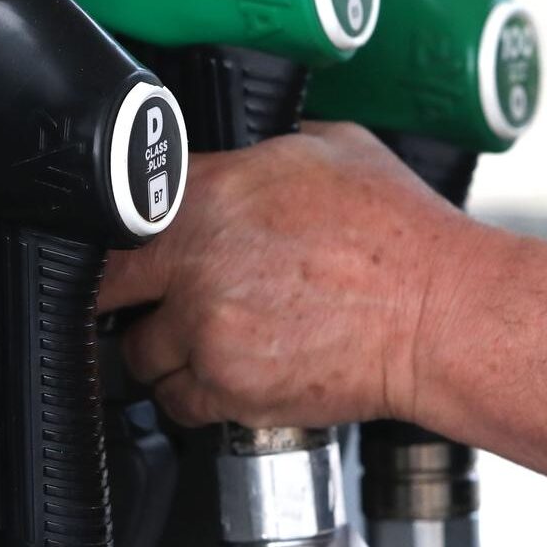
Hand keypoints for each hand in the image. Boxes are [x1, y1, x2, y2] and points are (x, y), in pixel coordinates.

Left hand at [99, 121, 478, 427]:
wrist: (442, 314)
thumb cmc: (399, 232)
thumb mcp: (326, 146)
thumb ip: (255, 150)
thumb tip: (231, 150)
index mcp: (207, 193)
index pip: (113, 217)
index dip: (114, 235)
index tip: (124, 247)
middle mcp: (196, 264)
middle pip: (104, 291)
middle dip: (120, 296)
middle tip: (145, 297)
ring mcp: (208, 331)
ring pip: (137, 353)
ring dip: (159, 347)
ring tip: (202, 334)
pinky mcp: (230, 388)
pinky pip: (175, 400)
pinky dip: (191, 391)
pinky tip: (223, 369)